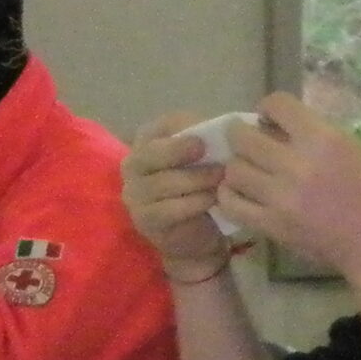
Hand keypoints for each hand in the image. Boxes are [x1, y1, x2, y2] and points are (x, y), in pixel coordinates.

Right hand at [121, 112, 233, 279]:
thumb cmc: (202, 187)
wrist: (197, 235)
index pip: (160, 127)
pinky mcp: (144, 219)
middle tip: (207, 151)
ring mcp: (134, 193)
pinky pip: (168, 208)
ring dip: (196, 179)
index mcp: (148, 141)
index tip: (206, 134)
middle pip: (151, 152)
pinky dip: (194, 202)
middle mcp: (133, 164)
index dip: (183, 128)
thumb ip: (208, 139)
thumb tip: (227, 125)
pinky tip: (212, 199)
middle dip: (180, 151)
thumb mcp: (206, 159)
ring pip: (162, 182)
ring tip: (220, 178)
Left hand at [212, 93, 360, 278]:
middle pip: (242, 137)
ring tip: (252, 173)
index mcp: (323, 139)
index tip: (272, 120)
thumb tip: (276, 127)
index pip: (276, 103)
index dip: (269, 108)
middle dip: (245, 136)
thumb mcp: (355, 150)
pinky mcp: (272, 225)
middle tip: (254, 146)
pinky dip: (231, 196)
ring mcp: (281, 197)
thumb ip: (316, 134)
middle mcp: (297, 164)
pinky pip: (231, 203)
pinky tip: (244, 195)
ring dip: (239, 168)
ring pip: (233, 170)